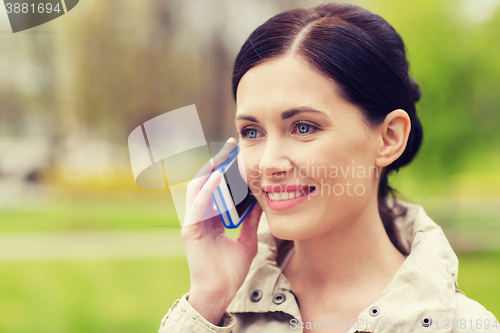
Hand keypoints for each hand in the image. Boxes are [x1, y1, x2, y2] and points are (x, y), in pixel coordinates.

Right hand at [180, 137, 262, 324]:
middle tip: (232, 146)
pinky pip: (198, 205)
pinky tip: (219, 178)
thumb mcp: (246, 240)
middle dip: (218, 163)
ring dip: (211, 170)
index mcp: (211, 218)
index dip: (226, 170)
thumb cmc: (230, 270)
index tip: (239, 154)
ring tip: (225, 155)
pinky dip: (208, 190)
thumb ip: (250, 221)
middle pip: (206, 182)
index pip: (217, 188)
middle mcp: (200, 216)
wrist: (220, 293)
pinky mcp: (190, 230)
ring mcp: (193, 221)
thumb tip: (262, 201)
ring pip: (198, 188)